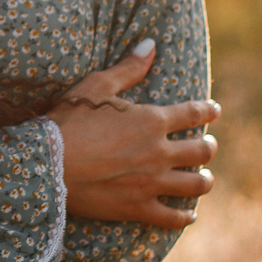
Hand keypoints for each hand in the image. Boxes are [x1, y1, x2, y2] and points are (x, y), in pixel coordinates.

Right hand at [48, 38, 218, 227]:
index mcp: (152, 120)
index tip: (214, 111)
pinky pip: (171, 217)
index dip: (208, 111)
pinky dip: (183, 217)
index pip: (193, 114)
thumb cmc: (68, 121)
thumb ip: (128, 68)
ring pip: (195, 185)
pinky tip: (188, 216)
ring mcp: (151, 183)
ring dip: (205, 180)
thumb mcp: (96, 86)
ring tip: (205, 178)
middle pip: (201, 151)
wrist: (46, 164)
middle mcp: (159, 152)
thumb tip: (151, 44)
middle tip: (209, 145)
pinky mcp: (137, 208)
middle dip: (209, 147)